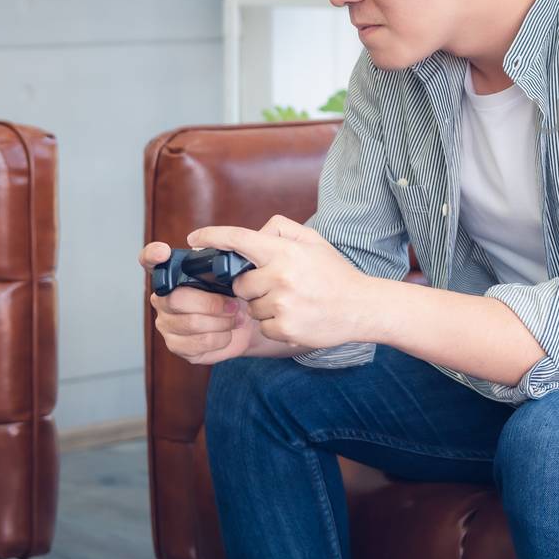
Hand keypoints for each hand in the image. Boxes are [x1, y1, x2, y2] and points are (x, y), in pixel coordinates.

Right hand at [142, 240, 253, 365]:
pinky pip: (198, 343)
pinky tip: (227, 333)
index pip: (151, 260)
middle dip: (212, 304)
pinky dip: (221, 338)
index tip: (162, 252)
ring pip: (191, 323)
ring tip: (235, 319)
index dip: (152, 255)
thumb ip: (226, 262)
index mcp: (174, 275)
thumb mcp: (234, 276)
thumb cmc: (235, 296)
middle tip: (234, 305)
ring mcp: (167, 323)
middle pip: (177, 299)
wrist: (246, 326)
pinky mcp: (176, 345)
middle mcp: (163, 298)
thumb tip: (231, 253)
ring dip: (222, 322)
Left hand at [185, 215, 375, 349]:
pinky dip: (275, 325)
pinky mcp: (285, 329)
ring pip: (251, 308)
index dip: (212, 236)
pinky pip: (263, 327)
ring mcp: (282, 305)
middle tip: (279, 286)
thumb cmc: (336, 274)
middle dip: (252, 286)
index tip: (195, 238)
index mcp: (285, 252)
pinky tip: (297, 318)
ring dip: (265, 307)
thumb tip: (254, 233)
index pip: (239, 239)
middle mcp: (281, 277)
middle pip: (241, 284)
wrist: (362, 307)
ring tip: (294, 303)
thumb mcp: (314, 241)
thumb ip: (282, 230)